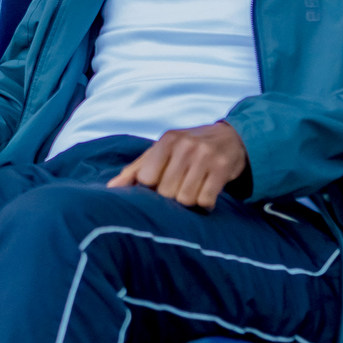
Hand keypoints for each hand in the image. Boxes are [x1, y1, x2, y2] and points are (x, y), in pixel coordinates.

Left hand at [108, 123, 248, 209]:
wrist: (231, 138)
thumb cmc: (188, 149)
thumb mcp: (162, 151)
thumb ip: (136, 169)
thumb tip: (111, 187)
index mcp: (166, 140)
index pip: (146, 178)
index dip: (151, 188)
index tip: (160, 184)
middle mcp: (185, 146)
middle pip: (166, 192)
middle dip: (171, 196)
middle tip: (180, 187)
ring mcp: (205, 156)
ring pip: (186, 199)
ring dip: (189, 200)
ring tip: (194, 189)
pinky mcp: (222, 168)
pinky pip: (206, 200)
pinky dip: (205, 203)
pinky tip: (207, 193)